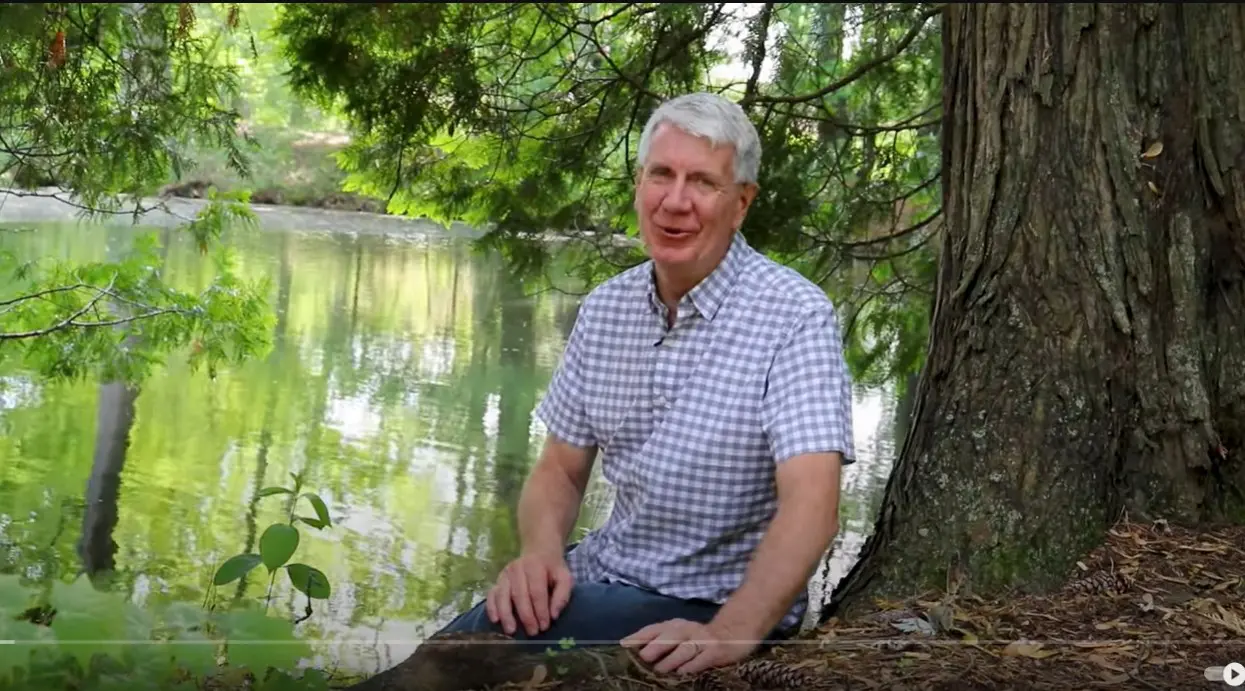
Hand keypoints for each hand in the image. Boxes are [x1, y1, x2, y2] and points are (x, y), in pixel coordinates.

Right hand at [485, 550, 573, 636]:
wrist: (539, 552)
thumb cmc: (552, 569)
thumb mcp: (564, 578)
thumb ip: (562, 595)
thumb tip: (554, 615)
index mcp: (535, 566)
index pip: (537, 591)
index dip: (540, 610)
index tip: (544, 626)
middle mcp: (517, 568)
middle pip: (519, 595)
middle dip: (526, 616)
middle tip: (532, 632)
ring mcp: (505, 574)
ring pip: (503, 595)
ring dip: (506, 614)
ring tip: (511, 631)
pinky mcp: (498, 580)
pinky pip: (492, 594)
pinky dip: (492, 607)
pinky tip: (495, 620)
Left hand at [621, 618, 756, 675]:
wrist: (734, 632)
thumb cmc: (699, 638)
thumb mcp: (679, 634)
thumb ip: (660, 640)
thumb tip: (635, 651)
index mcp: (674, 625)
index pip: (653, 629)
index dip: (639, 637)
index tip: (623, 646)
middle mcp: (687, 629)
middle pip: (669, 636)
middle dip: (656, 646)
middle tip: (643, 657)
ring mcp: (702, 640)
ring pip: (685, 648)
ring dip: (672, 659)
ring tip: (660, 670)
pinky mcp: (715, 651)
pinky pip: (702, 659)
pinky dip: (692, 665)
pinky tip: (684, 672)